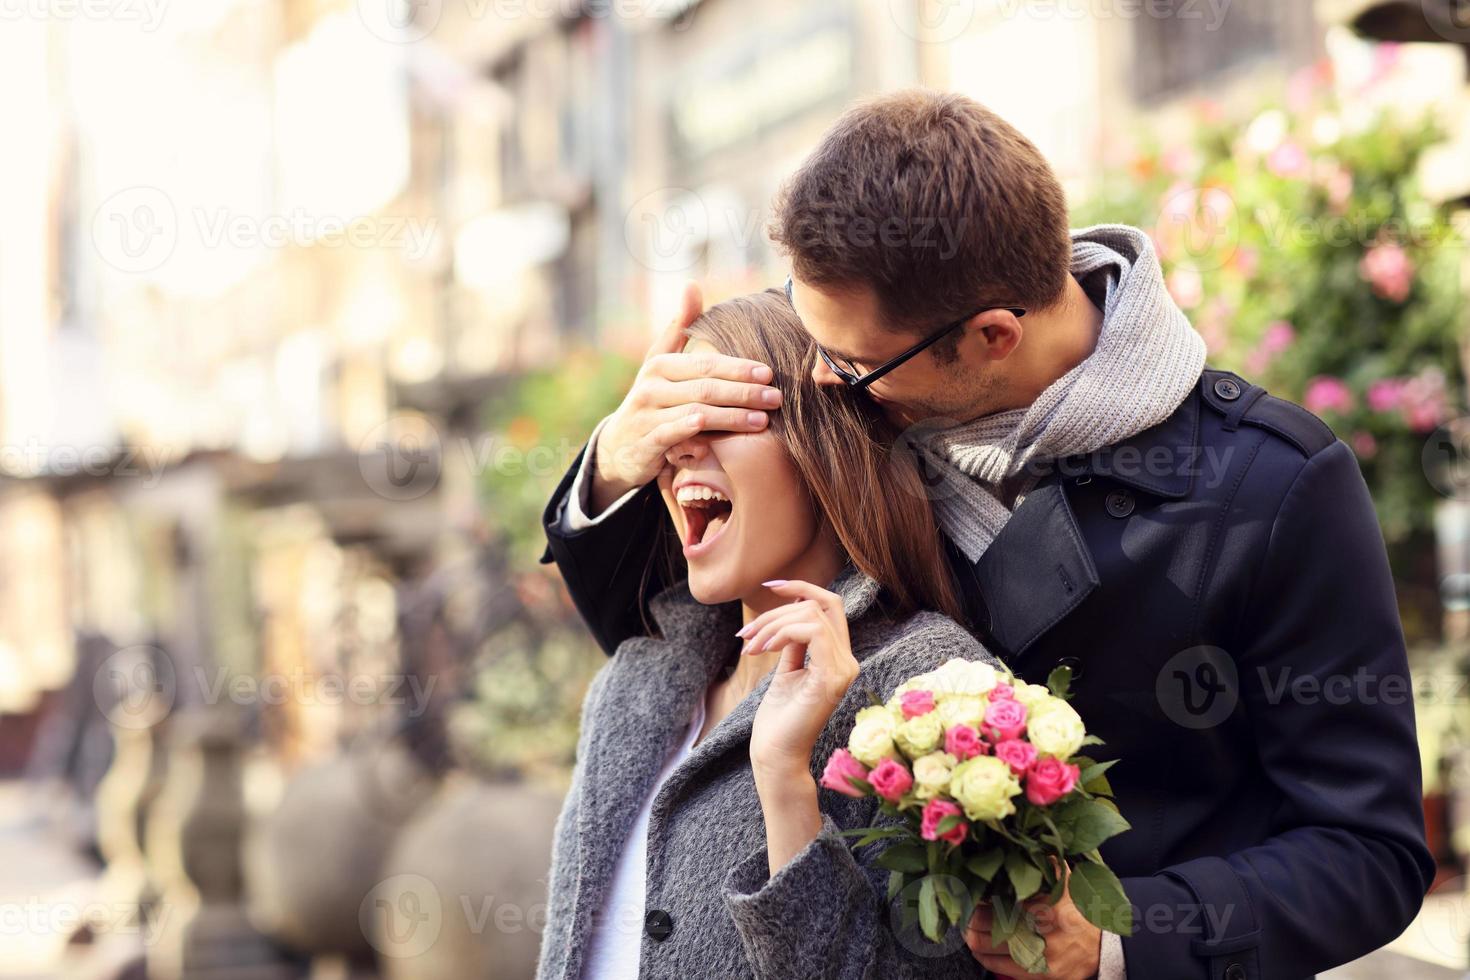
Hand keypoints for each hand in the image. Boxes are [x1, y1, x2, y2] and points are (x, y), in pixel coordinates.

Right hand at [590, 281, 780, 513]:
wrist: (619, 446)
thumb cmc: (652, 399)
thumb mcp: (660, 361)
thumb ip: (679, 327)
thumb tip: (692, 284)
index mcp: (659, 365)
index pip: (705, 364)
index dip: (737, 368)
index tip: (768, 373)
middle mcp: (651, 387)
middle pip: (705, 388)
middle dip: (743, 392)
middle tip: (776, 397)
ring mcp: (647, 415)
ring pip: (696, 413)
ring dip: (732, 417)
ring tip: (762, 420)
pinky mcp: (646, 443)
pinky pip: (675, 438)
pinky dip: (697, 437)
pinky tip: (719, 441)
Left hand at [743, 580, 858, 779]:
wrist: (776, 754)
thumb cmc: (778, 718)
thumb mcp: (786, 669)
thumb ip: (793, 641)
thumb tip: (790, 611)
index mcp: (838, 657)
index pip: (830, 605)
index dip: (802, 587)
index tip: (770, 585)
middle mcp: (848, 661)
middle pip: (819, 605)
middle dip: (776, 611)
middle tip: (746, 634)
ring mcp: (844, 669)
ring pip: (813, 615)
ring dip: (773, 624)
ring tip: (750, 646)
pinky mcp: (832, 678)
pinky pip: (812, 632)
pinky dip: (782, 632)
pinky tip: (762, 649)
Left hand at [964, 873, 1101, 979]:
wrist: (1103, 947)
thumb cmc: (1079, 909)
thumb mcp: (1067, 881)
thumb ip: (1044, 865)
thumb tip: (1012, 849)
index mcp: (1051, 907)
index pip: (1000, 901)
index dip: (980, 897)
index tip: (972, 892)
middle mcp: (1046, 936)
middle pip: (989, 924)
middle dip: (972, 917)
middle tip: (966, 910)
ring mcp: (1042, 960)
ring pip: (988, 948)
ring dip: (973, 937)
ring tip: (969, 927)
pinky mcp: (1040, 978)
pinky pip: (998, 968)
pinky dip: (983, 956)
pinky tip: (980, 947)